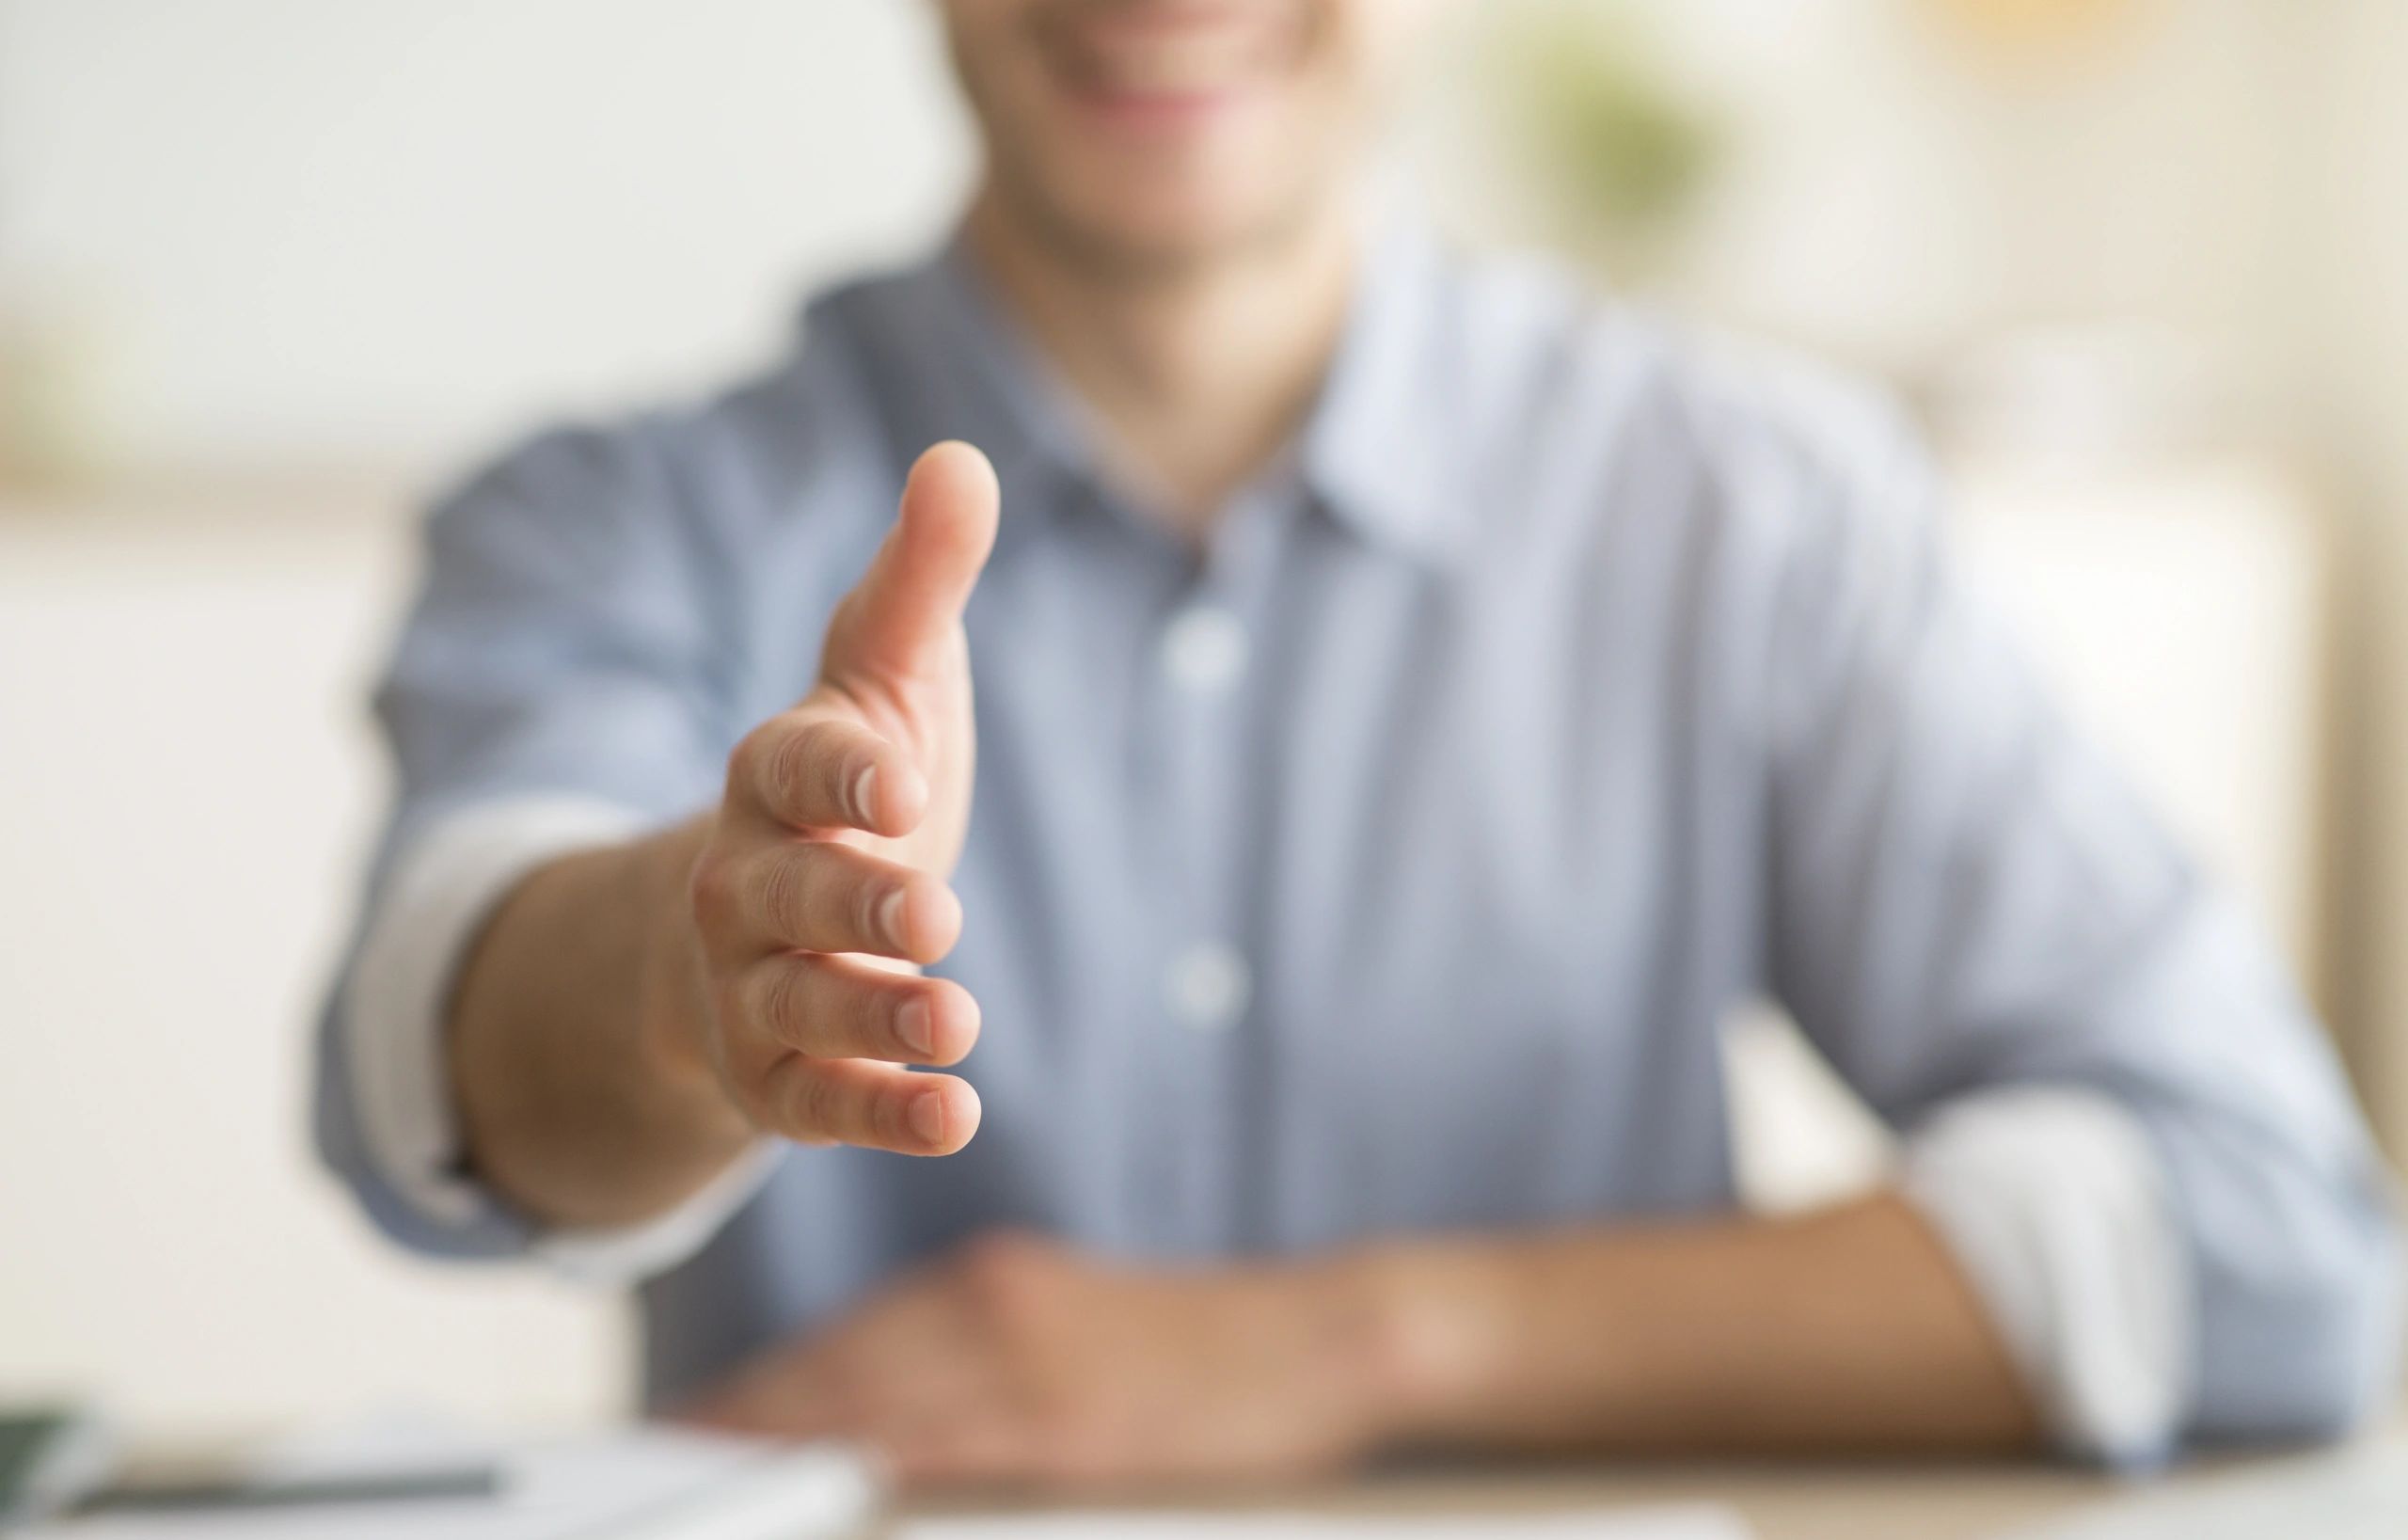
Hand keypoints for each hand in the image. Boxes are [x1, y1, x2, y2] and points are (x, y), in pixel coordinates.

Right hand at [672, 442, 999, 1155]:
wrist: (759, 925)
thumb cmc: (846, 785)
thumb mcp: (882, 678)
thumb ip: (919, 580)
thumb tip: (961, 457)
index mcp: (774, 776)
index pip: (792, 766)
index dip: (842, 775)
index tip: (901, 783)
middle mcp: (746, 884)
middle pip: (787, 895)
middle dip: (855, 905)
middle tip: (935, 913)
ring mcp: (753, 987)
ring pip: (800, 1005)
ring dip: (874, 1015)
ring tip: (955, 1019)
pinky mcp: (782, 1079)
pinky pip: (822, 1102)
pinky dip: (882, 1112)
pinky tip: (956, 1118)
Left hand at [680, 1233, 1404, 1492]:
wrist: (1321, 1333)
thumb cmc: (1196, 1345)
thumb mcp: (1073, 1323)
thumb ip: (979, 1354)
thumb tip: (883, 1407)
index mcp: (990, 1284)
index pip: (847, 1339)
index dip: (760, 1383)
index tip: (685, 1422)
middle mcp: (993, 1309)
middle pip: (839, 1368)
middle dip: (744, 1412)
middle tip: (657, 1448)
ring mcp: (1032, 1363)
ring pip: (876, 1399)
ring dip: (781, 1434)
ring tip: (702, 1464)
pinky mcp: (1075, 1420)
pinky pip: (954, 1441)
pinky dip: (878, 1456)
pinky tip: (831, 1476)